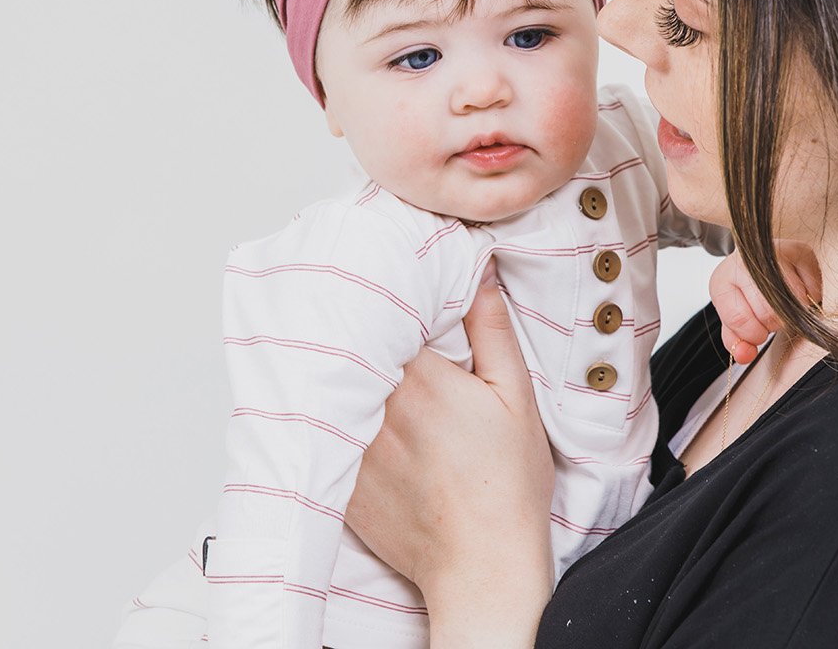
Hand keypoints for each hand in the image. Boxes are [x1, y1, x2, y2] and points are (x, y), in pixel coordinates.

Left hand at [346, 265, 552, 647]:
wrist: (482, 564)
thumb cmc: (506, 487)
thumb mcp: (516, 397)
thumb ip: (492, 330)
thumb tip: (479, 274)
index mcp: (420, 378)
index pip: (384, 314)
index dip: (382, 296)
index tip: (384, 282)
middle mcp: (376, 407)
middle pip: (350, 346)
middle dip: (355, 327)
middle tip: (352, 302)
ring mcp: (351, 446)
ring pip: (330, 386)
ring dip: (334, 367)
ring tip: (334, 344)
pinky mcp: (338, 481)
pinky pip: (321, 433)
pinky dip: (325, 417)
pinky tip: (332, 406)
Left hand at [709, 242, 821, 362]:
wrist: (756, 260)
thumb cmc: (744, 292)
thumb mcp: (732, 318)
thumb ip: (736, 342)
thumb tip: (745, 356)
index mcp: (722, 280)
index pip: (740, 320)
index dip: (753, 334)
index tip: (757, 332)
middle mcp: (745, 262)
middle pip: (769, 312)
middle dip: (773, 324)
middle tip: (771, 318)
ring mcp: (774, 252)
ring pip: (794, 302)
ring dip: (792, 313)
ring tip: (783, 305)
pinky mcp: (801, 251)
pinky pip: (813, 290)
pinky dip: (809, 299)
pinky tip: (797, 292)